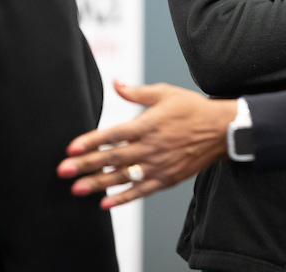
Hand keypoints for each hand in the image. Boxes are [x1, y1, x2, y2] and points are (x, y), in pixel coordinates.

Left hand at [57, 81, 235, 208]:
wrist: (221, 130)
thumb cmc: (192, 109)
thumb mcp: (165, 93)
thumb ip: (137, 91)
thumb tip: (115, 82)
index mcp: (148, 125)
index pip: (113, 135)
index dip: (91, 142)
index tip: (71, 148)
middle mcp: (151, 147)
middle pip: (113, 158)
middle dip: (86, 165)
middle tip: (64, 171)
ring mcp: (158, 165)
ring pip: (123, 177)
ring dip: (98, 184)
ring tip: (77, 189)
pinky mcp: (167, 179)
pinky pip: (141, 191)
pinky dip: (123, 198)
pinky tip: (105, 204)